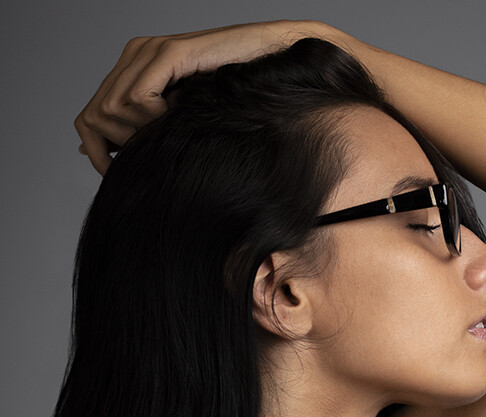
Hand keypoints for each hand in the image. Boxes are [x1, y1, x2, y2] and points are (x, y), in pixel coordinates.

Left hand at [74, 20, 324, 175]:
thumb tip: (96, 154)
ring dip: (141, 132)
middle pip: (95, 115)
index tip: (120, 173)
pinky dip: (154, 118)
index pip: (88, 116)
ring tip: (175, 130)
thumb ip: (141, 131)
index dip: (97, 151)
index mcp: (133, 69)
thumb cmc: (234, 99)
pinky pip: (138, 97)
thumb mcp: (180, 121)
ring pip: (111, 108)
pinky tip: (180, 117)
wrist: (273, 64)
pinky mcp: (170, 52)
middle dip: (121, 146)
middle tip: (157, 150)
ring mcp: (150, 50)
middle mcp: (135, 55)